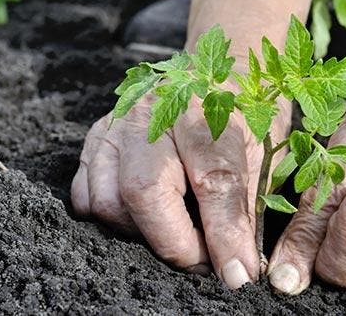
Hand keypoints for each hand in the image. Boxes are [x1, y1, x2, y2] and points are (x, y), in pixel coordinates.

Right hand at [71, 87, 290, 288]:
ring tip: (173, 233)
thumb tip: (237, 267)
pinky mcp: (97, 135)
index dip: (224, 235)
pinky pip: (85, 192)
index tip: (236, 273)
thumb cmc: (242, 116)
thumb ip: (245, 207)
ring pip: (108, 198)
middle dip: (174, 243)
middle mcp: (156, 110)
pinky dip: (111, 217)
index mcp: (207, 108)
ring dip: (141, 232)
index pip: (213, 179)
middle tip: (202, 260)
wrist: (215, 73)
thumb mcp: (260, 153)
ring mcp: (119, 122)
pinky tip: (142, 217)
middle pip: (145, 190)